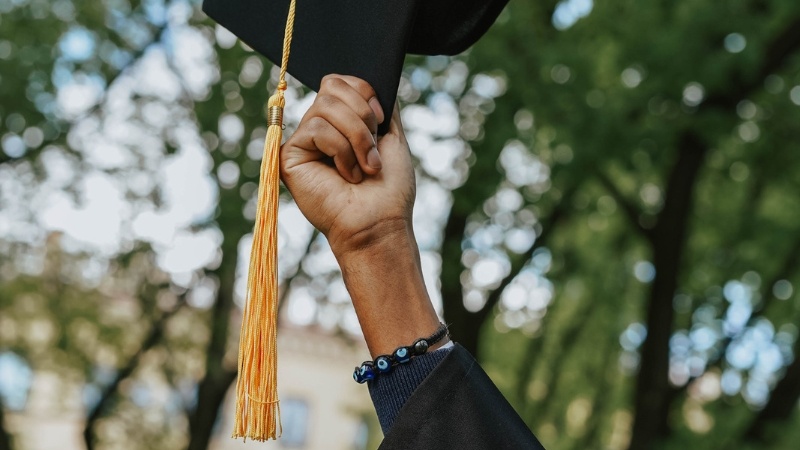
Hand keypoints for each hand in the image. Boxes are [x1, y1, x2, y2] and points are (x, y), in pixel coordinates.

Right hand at [280, 75, 443, 356]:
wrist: (380, 220)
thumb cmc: (388, 188)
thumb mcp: (391, 136)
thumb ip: (379, 105)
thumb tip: (370, 81)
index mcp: (340, 122)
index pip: (340, 81)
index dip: (364, 93)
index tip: (380, 122)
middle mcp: (318, 128)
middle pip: (332, 87)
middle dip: (362, 118)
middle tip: (373, 152)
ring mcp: (303, 141)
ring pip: (326, 106)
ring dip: (357, 138)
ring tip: (364, 168)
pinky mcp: (290, 155)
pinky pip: (317, 128)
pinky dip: (341, 152)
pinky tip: (346, 177)